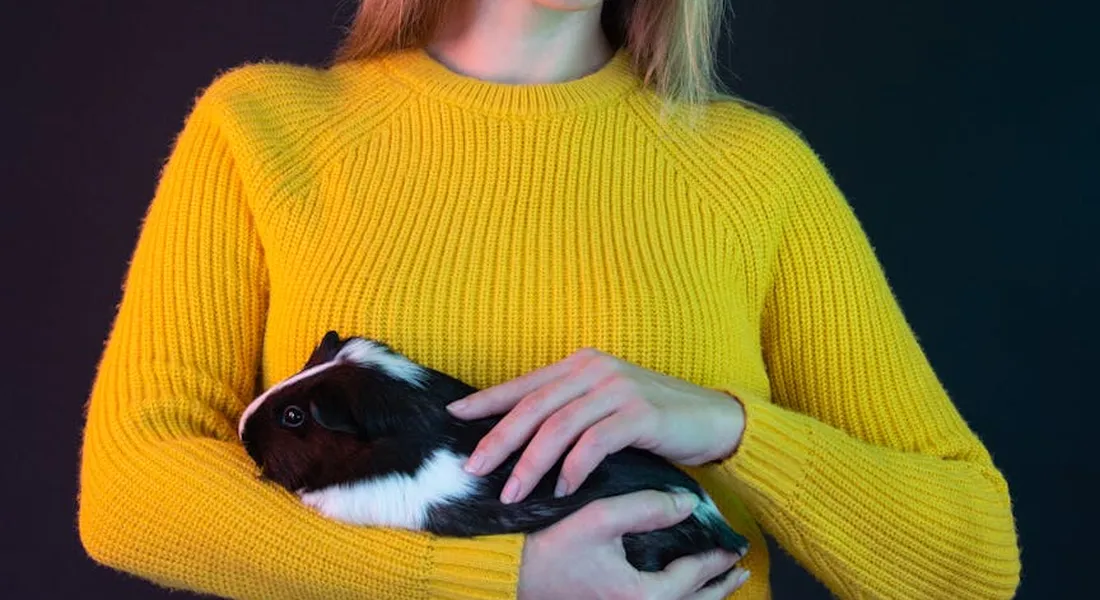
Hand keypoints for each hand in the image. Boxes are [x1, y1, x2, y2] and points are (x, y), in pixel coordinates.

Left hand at [446, 347, 745, 503]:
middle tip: (474, 468)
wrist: (715, 419)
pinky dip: (574, 469)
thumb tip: (523, 435)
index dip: (488, 399)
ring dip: (531, 463)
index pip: (526, 383)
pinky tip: (564, 490)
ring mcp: (618, 389)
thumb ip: (571, 410)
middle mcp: (596, 369)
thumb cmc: (657, 418)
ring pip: (559, 426)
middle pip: (534, 406)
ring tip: (513, 493)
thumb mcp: (607, 406)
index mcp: (582, 364)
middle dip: (499, 439)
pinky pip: (595, 443)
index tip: (455, 416)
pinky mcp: (640, 413)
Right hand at [517, 490, 749, 599]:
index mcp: (637, 595)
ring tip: (717, 578)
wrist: (504, 571)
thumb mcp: (597, 519)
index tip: (734, 546)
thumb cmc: (547, 546)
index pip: (690, 579)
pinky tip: (675, 583)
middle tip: (739, 568)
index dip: (714, 560)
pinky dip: (674, 597)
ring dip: (699, 595)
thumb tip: (688, 503)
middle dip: (717, 586)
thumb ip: (645, 508)